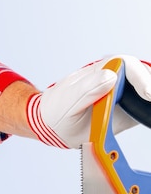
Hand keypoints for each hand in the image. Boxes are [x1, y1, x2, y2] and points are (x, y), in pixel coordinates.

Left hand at [26, 55, 150, 147]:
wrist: (52, 128)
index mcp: (100, 71)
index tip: (147, 93)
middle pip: (142, 75)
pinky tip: (146, 116)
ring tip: (148, 108)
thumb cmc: (55, 110)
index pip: (128, 65)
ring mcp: (123, 96)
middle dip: (149, 86)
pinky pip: (142, 109)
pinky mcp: (127, 112)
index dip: (141, 77)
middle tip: (150, 101)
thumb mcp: (65, 100)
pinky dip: (146, 112)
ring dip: (148, 101)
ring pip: (145, 91)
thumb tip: (110, 76)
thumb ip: (86, 89)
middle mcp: (116, 80)